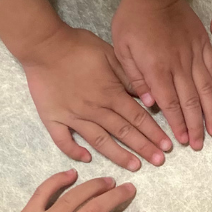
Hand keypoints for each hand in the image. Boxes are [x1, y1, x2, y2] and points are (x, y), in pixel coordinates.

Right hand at [0, 0, 172, 172]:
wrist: (44, 45)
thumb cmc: (78, 46)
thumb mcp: (110, 55)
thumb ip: (129, 78)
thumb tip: (148, 97)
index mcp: (110, 93)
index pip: (138, 117)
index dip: (154, 133)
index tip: (167, 146)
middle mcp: (95, 109)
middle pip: (124, 132)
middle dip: (144, 148)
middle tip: (159, 162)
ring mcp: (73, 116)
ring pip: (100, 141)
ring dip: (118, 155)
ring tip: (134, 166)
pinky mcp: (53, 118)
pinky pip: (63, 140)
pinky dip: (74, 151)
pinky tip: (86, 160)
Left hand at [111, 0, 211, 149]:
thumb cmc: (132, 21)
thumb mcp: (122, 50)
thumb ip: (135, 78)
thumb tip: (150, 103)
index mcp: (157, 69)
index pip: (170, 104)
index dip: (177, 124)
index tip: (182, 142)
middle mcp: (179, 65)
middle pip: (190, 102)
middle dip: (196, 126)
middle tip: (199, 144)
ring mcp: (194, 55)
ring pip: (205, 89)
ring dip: (210, 112)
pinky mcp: (203, 44)